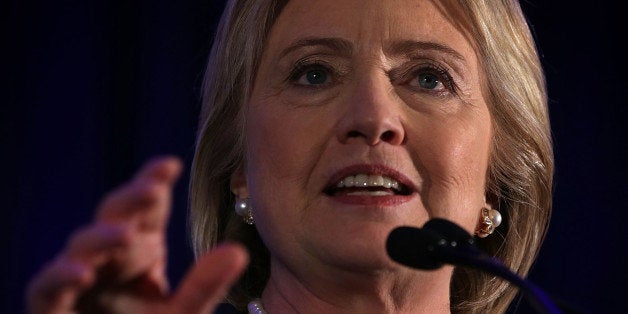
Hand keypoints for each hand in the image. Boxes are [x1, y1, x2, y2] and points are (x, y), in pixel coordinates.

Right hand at [26, 156, 247, 313]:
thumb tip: (238, 252)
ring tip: (123, 234)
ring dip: (101, 238)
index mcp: (141, 248)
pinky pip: (46, 288)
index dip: (153, 182)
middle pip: (115, 216)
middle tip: (153, 190)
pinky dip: (59, 277)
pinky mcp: (53, 308)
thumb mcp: (183, 312)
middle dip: (131, 200)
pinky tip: (81, 272)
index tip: (170, 165)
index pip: (148, 208)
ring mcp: (80, 279)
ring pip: (82, 245)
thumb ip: (205, 285)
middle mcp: (110, 257)